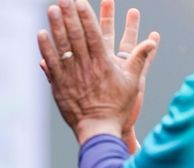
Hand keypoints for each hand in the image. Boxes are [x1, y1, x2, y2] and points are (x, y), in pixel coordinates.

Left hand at [37, 0, 157, 144]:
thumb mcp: (133, 82)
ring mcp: (71, 75)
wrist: (98, 129)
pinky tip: (41, 35)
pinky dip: (45, 49)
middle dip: (69, 14)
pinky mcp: (60, 85)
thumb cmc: (118, 107)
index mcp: (104, 63)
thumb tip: (152, 40)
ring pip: (62, 46)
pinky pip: (51, 63)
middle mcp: (86, 66)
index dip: (85, 16)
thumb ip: (141, 59)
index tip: (80, 2)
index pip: (93, 33)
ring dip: (56, 26)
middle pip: (76, 35)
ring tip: (50, 9)